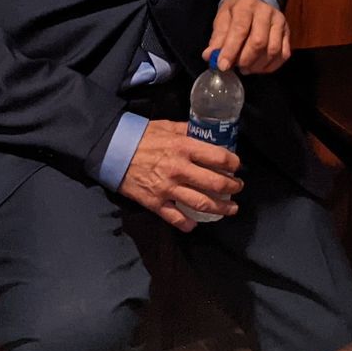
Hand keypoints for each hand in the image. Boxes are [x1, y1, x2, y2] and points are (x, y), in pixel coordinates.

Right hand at [118, 119, 241, 230]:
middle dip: (232, 188)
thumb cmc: (142, 136)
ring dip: (221, 208)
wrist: (113, 151)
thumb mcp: (168, 126)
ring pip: (201, 203)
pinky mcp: (155, 203)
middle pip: (215, 183)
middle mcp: (180, 170)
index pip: (219, 158)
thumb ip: (188, 130)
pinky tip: (196, 224)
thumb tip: (208, 132)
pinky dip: (188, 224)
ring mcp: (168, 189)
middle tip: (238, 188)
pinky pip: (176, 219)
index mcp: (184, 148)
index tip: (237, 167)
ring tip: (231, 209)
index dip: (233, 164)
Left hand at [203, 0, 290, 73]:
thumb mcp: (223, 16)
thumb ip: (217, 37)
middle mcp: (266, 13)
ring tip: (246, 68)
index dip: (230, 50)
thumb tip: (209, 56)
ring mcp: (279, 23)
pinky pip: (284, 54)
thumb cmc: (237, 9)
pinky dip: (271, 66)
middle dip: (245, 59)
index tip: (222, 65)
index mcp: (246, 7)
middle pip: (259, 42)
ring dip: (258, 65)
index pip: (240, 30)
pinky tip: (259, 67)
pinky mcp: (287, 32)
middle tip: (236, 66)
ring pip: (273, 49)